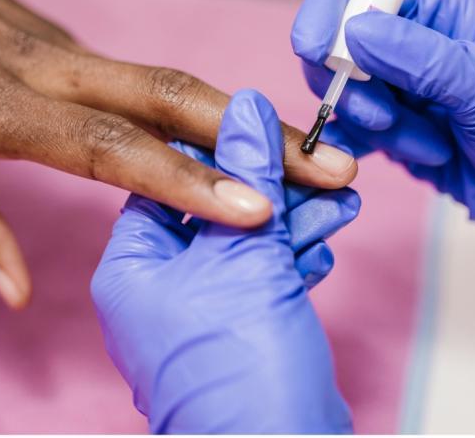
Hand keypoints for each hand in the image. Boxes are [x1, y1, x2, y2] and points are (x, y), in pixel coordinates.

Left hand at [92, 90, 354, 432]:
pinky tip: (323, 245)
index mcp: (132, 266)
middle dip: (273, 188)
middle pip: (214, 210)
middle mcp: (156, 288)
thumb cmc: (240, 367)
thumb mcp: (243, 253)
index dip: (223, 150)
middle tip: (321, 166)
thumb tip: (243, 107)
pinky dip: (293, 258)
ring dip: (294, 221)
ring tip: (341, 201)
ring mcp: (196, 313)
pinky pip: (261, 278)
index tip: (270, 129)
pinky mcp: (235, 332)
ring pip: (245, 244)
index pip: (168, 180)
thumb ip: (245, 174)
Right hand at [291, 0, 474, 310]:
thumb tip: (355, 30)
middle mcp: (414, 41)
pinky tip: (422, 154)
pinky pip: (351, 129)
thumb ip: (422, 58)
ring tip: (431, 143)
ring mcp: (400, 85)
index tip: (312, 49)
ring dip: (377, 125)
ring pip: (344, 92)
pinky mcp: (391, 125)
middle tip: (384, 116)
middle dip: (353, 85)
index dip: (328, 9)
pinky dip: (370, 147)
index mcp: (443, 11)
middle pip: (338, 42)